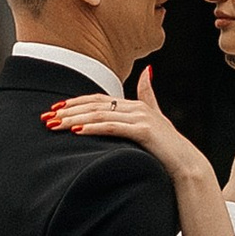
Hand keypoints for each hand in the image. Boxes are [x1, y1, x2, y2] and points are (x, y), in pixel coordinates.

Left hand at [43, 65, 205, 179]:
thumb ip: (149, 95)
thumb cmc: (169, 147)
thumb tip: (148, 71)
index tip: (55, 109)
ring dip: (74, 120)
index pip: (98, 99)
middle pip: (95, 104)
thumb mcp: (157, 118)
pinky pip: (113, 127)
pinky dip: (94, 127)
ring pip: (100, 114)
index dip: (75, 103)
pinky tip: (78, 131)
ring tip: (56, 125)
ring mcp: (141, 117)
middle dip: (68, 111)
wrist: (187, 164)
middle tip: (47, 118)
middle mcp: (136, 107)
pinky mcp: (144, 130)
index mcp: (135, 104)